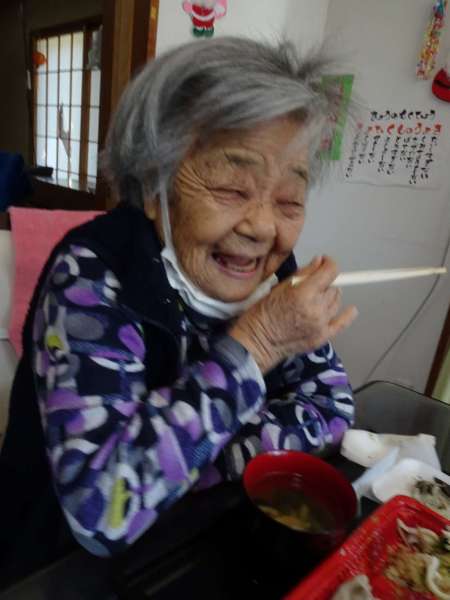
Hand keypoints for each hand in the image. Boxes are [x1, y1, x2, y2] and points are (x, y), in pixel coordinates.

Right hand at [229, 256, 357, 372]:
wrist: (258, 341)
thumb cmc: (262, 312)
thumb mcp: (279, 288)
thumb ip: (302, 274)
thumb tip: (319, 262)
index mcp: (304, 293)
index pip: (330, 271)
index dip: (329, 263)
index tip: (324, 262)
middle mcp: (316, 308)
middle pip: (332, 287)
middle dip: (324, 283)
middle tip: (311, 285)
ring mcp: (321, 324)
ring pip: (336, 302)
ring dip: (330, 297)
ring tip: (318, 298)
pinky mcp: (322, 337)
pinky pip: (342, 323)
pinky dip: (347, 315)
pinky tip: (351, 309)